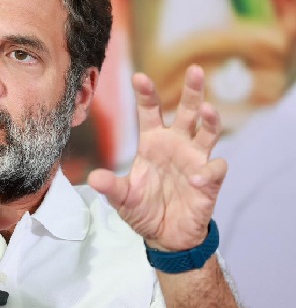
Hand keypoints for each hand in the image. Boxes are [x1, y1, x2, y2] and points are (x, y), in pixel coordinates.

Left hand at [87, 65, 226, 250]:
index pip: (150, 112)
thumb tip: (93, 178)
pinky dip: (209, 171)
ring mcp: (195, 160)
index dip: (146, 94)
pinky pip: (215, 168)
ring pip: (208, 131)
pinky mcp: (209, 181)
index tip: (139, 77)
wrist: (165, 236)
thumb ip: (111, 187)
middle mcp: (176, 145)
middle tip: (195, 70)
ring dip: (211, 120)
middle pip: (187, 111)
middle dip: (192, 91)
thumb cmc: (143, 210)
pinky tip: (197, 178)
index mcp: (153, 142)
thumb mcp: (122, 198)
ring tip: (208, 110)